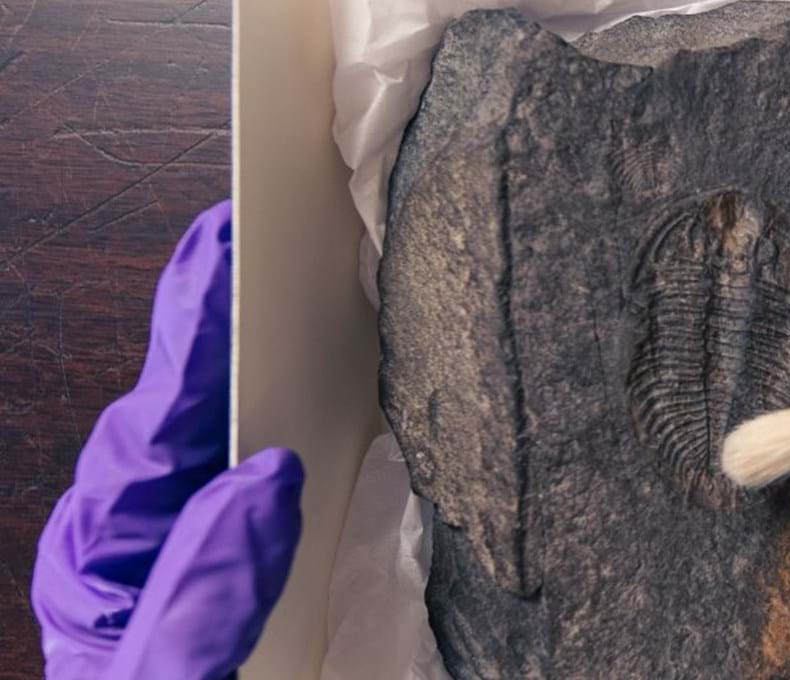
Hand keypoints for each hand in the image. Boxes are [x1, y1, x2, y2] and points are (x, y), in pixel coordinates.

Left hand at [33, 202, 302, 678]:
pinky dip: (275, 414)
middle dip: (217, 310)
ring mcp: (181, 549)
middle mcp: (134, 541)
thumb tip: (267, 474)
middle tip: (264, 221)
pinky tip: (313, 382)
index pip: (157, 420)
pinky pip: (249, 474)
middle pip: (180, 403)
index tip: (231, 244)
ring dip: (244, 353)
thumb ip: (204, 597)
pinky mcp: (229, 565)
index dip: (196, 327)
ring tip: (287, 273)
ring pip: (210, 431)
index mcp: (103, 561)